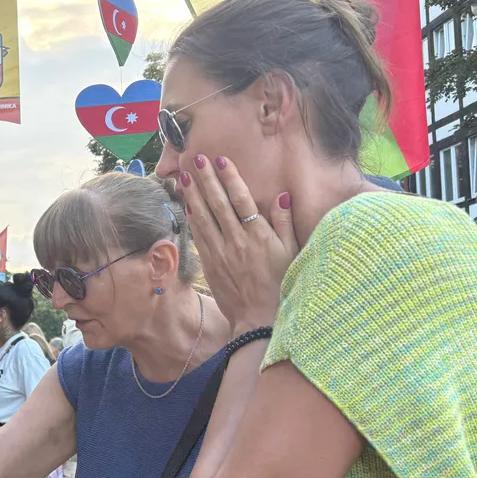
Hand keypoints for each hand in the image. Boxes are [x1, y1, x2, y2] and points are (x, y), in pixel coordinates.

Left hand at [178, 154, 297, 330]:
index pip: (241, 200)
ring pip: (203, 218)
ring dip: (193, 195)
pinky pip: (199, 236)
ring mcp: (221, 253)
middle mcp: (237, 241)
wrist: (259, 318)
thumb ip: (284, 223)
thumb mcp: (293, 252)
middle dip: (206, 179)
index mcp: (259, 236)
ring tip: (183, 177)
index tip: (221, 160)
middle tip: (195, 159)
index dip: (230, 178)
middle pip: (218, 204)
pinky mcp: (211, 264)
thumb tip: (281, 195)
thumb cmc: (282, 284)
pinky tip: (186, 205)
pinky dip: (192, 219)